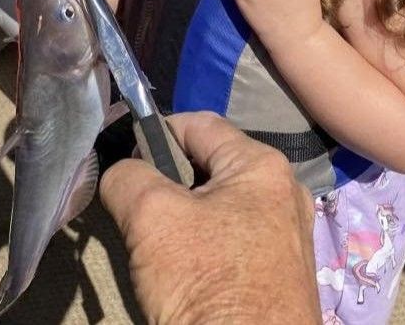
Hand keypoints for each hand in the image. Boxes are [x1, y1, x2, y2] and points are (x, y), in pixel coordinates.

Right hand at [99, 112, 319, 324]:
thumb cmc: (207, 281)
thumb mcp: (152, 217)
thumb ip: (127, 178)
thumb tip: (118, 169)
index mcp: (263, 165)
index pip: (197, 124)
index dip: (154, 133)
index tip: (120, 157)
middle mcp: (283, 192)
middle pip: (208, 167)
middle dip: (166, 184)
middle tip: (135, 211)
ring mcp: (286, 235)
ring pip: (217, 208)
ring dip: (181, 220)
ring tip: (154, 248)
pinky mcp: (278, 273)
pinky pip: (231, 242)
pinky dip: (202, 248)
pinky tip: (182, 274)